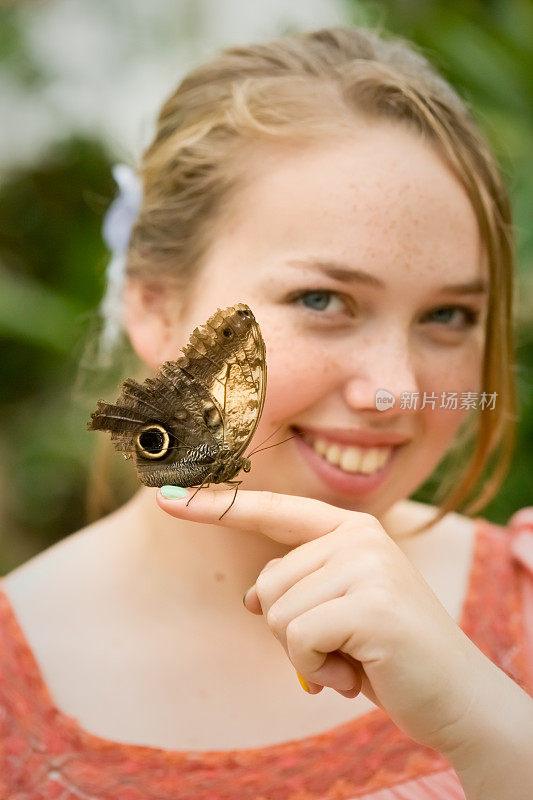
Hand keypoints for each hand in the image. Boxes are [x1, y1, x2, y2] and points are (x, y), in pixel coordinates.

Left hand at [156, 486, 496, 756]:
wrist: (454, 694)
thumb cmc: (389, 652)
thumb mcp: (338, 611)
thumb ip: (298, 590)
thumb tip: (250, 598)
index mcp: (350, 530)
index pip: (273, 512)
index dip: (217, 506)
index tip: (167, 499)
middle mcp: (358, 536)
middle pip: (268, 584)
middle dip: (291, 630)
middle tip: (342, 647)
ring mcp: (367, 565)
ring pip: (276, 612)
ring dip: (305, 654)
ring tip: (352, 658)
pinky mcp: (370, 603)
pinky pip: (296, 638)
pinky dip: (314, 669)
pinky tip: (354, 674)